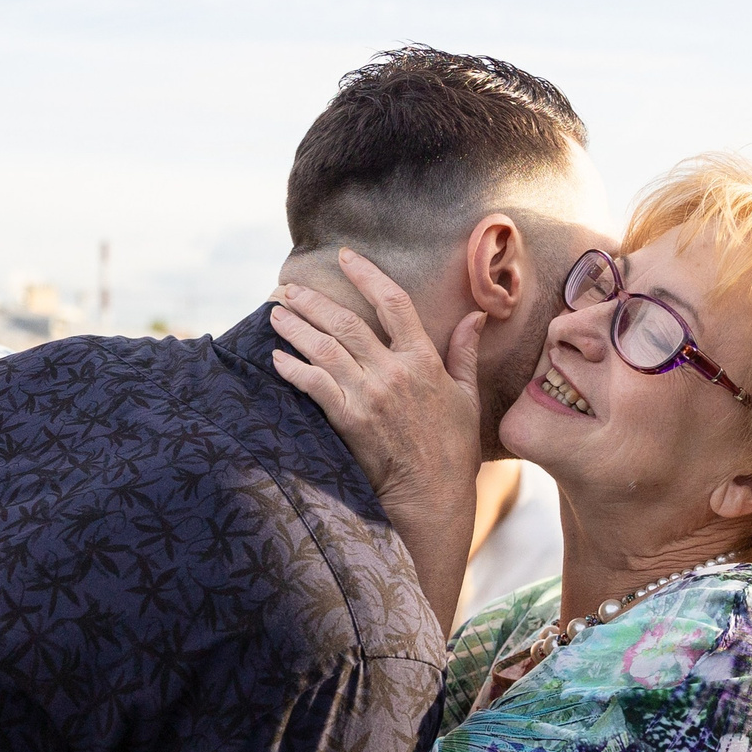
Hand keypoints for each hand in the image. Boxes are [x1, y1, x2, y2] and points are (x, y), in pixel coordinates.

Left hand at [269, 250, 483, 629]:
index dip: (367, 274)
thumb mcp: (466, 395)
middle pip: (346, 321)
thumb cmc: (452, 448)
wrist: (432, 494)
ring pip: (325, 348)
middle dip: (312, 301)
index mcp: (423, 359)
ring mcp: (369, 395)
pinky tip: (276, 359)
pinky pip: (315, 385)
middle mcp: (393, 371)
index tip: (344, 257)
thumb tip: (477, 315)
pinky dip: (293, 369)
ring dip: (295, 328)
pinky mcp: (349, 420)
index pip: (393, 302)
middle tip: (287, 288)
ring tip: (274, 313)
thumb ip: (464, 351)